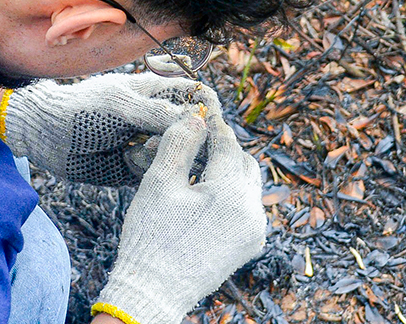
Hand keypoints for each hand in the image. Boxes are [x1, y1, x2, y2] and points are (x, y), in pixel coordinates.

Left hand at [0, 73, 217, 185]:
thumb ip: (156, 111)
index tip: (206, 121)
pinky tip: (127, 161)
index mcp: (158, 94)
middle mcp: (158, 120)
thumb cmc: (80, 108)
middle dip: (190, 138)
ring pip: (178, 155)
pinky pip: (157, 174)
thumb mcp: (119, 104)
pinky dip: (149, 171)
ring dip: (164, 154)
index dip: (207, 108)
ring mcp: (149, 146)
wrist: (45, 135)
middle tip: (169, 141)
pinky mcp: (137, 171)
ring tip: (136, 149)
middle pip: (195, 131)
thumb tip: (195, 119)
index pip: (198, 97)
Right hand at [93, 114, 265, 323]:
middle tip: (199, 142)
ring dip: (228, 173)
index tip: (202, 115)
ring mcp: (254, 231)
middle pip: (245, 163)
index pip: (228, 146)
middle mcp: (252, 212)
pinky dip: (230, 196)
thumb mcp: (159, 183)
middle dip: (224, 150)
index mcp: (230, 193)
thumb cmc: (151, 236)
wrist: (154, 290)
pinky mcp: (249, 245)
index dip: (214, 127)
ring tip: (198, 170)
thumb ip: (180, 144)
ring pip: (248, 186)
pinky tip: (205, 197)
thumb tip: (196, 119)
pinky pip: (246, 208)